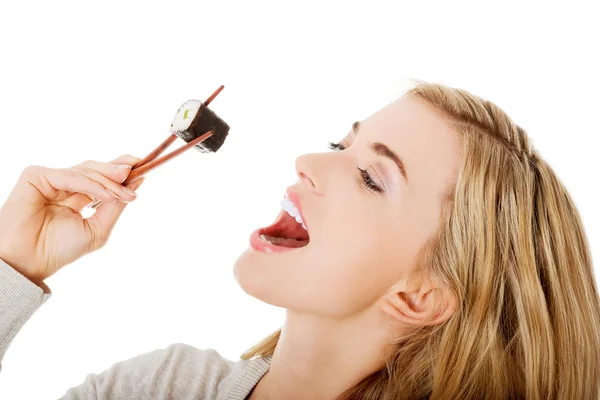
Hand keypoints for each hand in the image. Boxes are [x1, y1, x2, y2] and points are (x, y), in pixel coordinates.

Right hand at [0, 154, 144, 284]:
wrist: (28, 261)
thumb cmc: (57, 250)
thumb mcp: (97, 229)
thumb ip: (114, 207)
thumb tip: (135, 184)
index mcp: (77, 197)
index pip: (101, 179)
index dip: (121, 172)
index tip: (143, 168)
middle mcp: (64, 186)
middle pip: (96, 170)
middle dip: (118, 171)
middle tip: (137, 171)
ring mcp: (50, 180)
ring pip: (86, 171)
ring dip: (109, 182)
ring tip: (126, 193)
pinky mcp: (37, 176)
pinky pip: (71, 176)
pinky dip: (92, 185)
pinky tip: (108, 195)